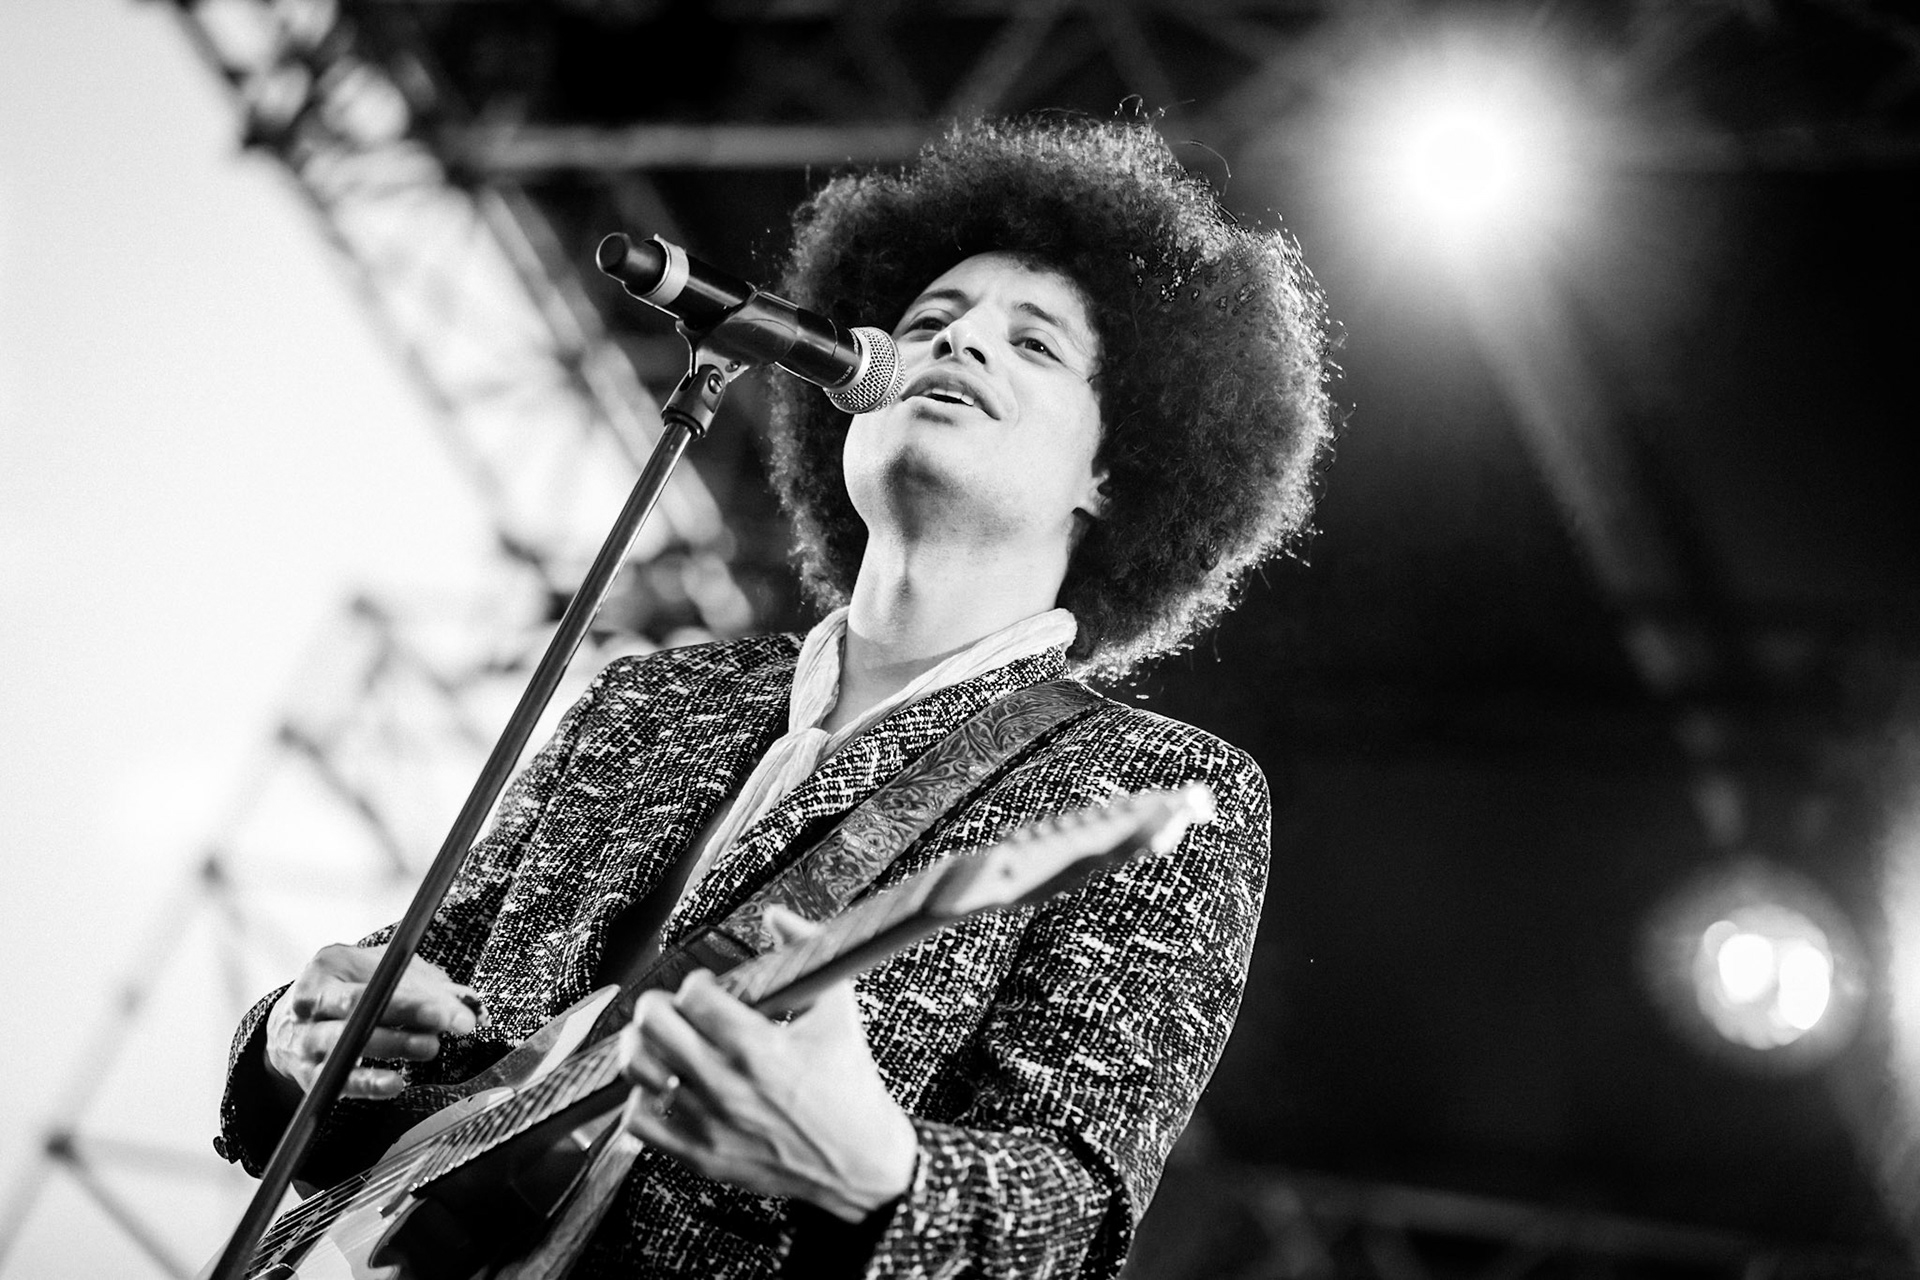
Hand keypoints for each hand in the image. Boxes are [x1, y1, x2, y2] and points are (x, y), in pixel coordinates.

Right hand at [263, 943, 483, 1103]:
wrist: (288, 1024)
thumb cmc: (347, 990)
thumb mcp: (379, 971)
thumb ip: (424, 984)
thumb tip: (468, 1003)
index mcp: (326, 968)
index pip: (374, 983)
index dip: (417, 998)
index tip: (454, 1010)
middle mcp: (308, 1005)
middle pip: (359, 1011)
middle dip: (412, 1017)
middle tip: (455, 1024)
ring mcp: (304, 1042)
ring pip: (347, 1047)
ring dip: (395, 1047)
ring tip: (430, 1047)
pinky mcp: (308, 1075)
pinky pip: (338, 1082)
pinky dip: (369, 1084)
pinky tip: (396, 1082)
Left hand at [620, 908, 918, 1221]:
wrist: (860, 1162)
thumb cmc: (849, 1081)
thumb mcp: (838, 1009)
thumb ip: (807, 951)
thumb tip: (776, 914)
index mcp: (758, 1046)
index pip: (694, 995)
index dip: (698, 983)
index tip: (711, 990)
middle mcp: (726, 1084)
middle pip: (653, 1025)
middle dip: (661, 1005)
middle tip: (676, 1009)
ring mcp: (708, 1123)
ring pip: (637, 1070)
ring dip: (643, 1047)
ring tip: (661, 1043)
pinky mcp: (700, 1155)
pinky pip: (637, 1122)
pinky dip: (641, 1098)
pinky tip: (664, 1087)